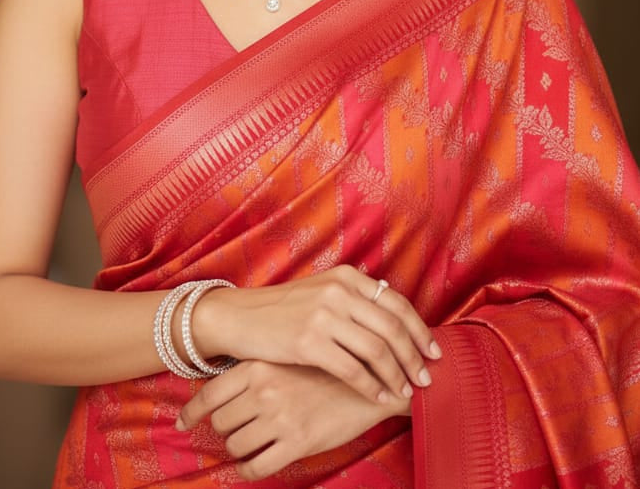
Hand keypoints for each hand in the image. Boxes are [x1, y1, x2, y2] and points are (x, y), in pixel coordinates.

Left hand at [177, 359, 410, 480]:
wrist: (369, 381)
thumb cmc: (326, 368)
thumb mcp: (287, 357)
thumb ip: (257, 369)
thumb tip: (222, 386)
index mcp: (259, 366)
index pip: (209, 394)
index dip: (191, 412)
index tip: (182, 422)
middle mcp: (264, 390)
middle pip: (221, 423)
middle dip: (224, 430)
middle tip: (235, 429)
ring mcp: (280, 417)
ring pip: (236, 446)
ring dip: (238, 449)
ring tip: (248, 445)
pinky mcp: (297, 442)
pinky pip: (257, 467)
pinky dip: (248, 470)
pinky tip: (253, 465)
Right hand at [193, 265, 440, 403]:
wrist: (241, 317)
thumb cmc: (285, 309)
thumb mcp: (322, 290)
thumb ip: (355, 297)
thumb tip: (394, 313)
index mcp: (347, 276)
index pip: (397, 303)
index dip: (420, 330)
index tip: (433, 352)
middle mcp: (339, 291)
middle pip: (393, 328)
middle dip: (414, 357)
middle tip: (426, 379)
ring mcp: (324, 315)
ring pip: (377, 350)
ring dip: (397, 375)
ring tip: (405, 391)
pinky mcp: (309, 342)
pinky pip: (352, 370)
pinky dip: (371, 387)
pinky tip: (378, 397)